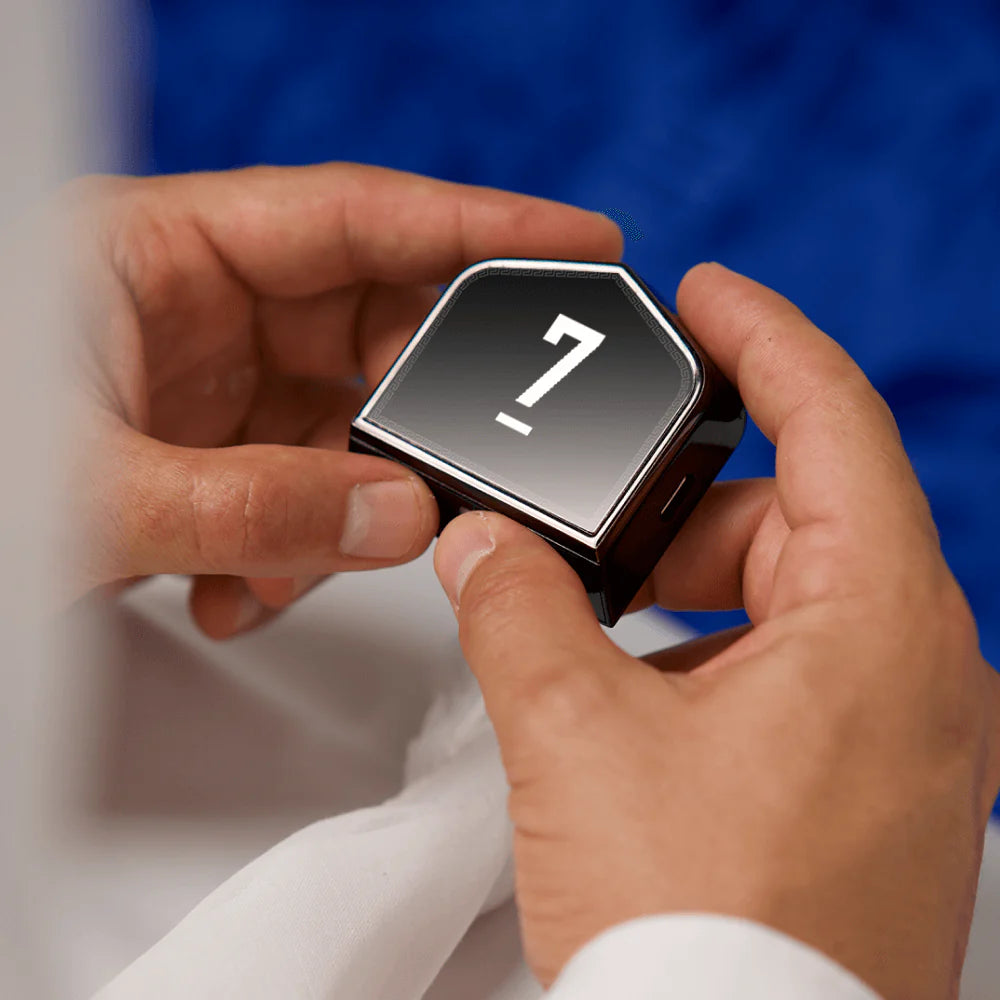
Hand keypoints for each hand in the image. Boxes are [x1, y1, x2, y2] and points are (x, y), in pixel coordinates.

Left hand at [63, 164, 620, 634]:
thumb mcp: (87, 485)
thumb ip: (253, 501)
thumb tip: (402, 514)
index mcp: (159, 249)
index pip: (357, 216)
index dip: (480, 227)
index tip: (580, 242)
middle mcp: (197, 308)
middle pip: (369, 330)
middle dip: (415, 412)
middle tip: (461, 466)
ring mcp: (208, 385)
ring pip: (340, 431)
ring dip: (339, 511)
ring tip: (290, 565)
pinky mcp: (208, 455)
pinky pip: (298, 490)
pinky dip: (292, 550)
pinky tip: (239, 587)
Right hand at [432, 263, 999, 999]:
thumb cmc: (704, 944)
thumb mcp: (578, 739)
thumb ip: (515, 611)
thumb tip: (477, 545)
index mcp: (882, 628)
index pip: (835, 422)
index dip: (765, 339)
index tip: (709, 295)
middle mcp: (926, 678)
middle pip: (803, 514)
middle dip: (689, 499)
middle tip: (598, 506)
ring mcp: (912, 742)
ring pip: (799, 597)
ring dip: (698, 586)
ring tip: (606, 614)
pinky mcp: (875, 792)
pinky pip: (803, 669)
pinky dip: (722, 650)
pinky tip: (650, 690)